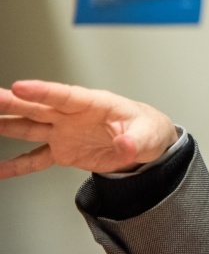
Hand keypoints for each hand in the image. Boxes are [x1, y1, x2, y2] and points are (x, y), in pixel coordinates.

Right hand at [0, 80, 177, 178]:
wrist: (144, 144)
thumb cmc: (146, 129)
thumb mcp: (148, 135)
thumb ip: (135, 140)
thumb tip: (126, 145)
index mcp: (95, 104)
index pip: (65, 95)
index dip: (43, 91)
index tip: (20, 86)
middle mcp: (73, 116)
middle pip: (38, 107)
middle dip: (11, 102)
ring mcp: (65, 132)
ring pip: (29, 126)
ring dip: (5, 124)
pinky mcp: (62, 151)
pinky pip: (35, 158)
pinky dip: (16, 164)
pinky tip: (0, 168)